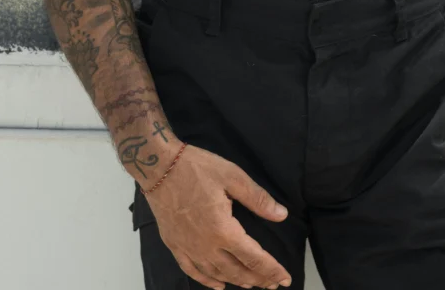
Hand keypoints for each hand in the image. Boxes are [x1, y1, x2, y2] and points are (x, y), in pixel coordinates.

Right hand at [146, 144, 291, 289]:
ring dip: (237, 281)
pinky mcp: (175, 245)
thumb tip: (281, 215)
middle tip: (273, 283)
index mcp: (222, 230)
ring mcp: (188, 248)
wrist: (159, 166)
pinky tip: (218, 285)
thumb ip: (258, 199)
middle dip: (258, 279)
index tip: (285, 277)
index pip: (253, 258)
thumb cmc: (196, 168)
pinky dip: (207, 281)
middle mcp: (206, 246)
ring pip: (217, 274)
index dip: (271, 269)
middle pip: (237, 270)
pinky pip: (192, 271)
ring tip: (252, 284)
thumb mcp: (233, 176)